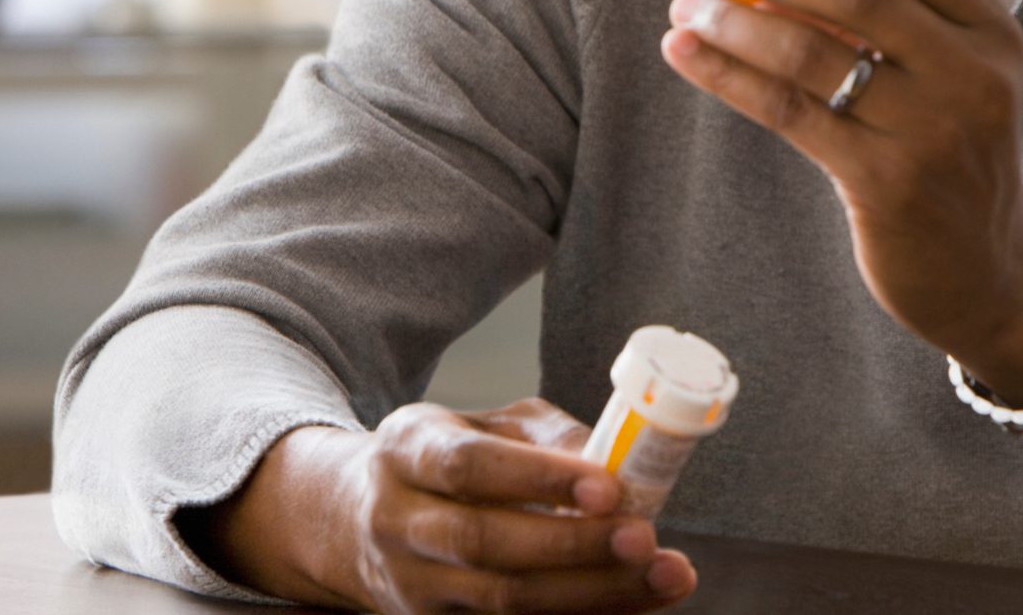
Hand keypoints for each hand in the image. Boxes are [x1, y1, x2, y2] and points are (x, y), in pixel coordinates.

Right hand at [179, 398, 696, 611]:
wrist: (359, 520)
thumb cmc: (446, 460)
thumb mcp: (483, 425)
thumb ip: (545, 437)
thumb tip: (615, 461)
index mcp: (408, 449)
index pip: (470, 465)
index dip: (540, 479)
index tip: (609, 485)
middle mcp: (398, 520)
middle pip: (485, 542)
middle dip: (573, 545)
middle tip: (645, 537)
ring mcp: (410, 585)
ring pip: (501, 601)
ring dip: (590, 593)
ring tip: (663, 574)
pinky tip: (631, 605)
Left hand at [662, 0, 1022, 397]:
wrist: (983, 267)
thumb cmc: (943, 149)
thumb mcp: (947, 72)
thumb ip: (884, 16)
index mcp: (989, 29)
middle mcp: (972, 75)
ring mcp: (933, 131)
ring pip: (812, 54)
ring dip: (736, 22)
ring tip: (686, 8)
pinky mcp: (887, 183)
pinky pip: (790, 112)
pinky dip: (730, 75)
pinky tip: (688, 54)